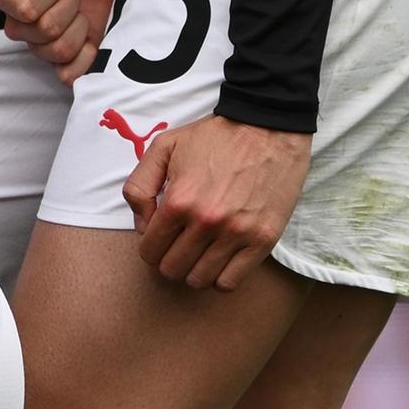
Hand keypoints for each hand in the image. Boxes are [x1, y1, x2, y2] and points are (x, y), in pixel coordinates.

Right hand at [0, 0, 118, 78]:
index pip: (24, 8)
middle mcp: (21, 26)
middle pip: (44, 30)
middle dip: (69, 6)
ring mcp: (41, 46)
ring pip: (58, 52)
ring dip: (79, 27)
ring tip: (80, 12)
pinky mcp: (65, 61)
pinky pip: (68, 75)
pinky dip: (85, 59)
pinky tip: (89, 40)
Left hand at [126, 113, 307, 289]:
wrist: (269, 126)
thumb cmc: (215, 136)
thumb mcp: (163, 148)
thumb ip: (138, 186)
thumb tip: (142, 226)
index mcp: (178, 201)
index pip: (149, 251)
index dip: (151, 246)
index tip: (161, 236)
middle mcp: (206, 222)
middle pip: (171, 270)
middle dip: (169, 259)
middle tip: (179, 244)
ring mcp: (237, 233)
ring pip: (199, 280)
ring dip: (194, 270)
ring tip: (200, 252)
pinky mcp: (264, 239)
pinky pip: (231, 282)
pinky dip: (220, 278)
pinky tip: (221, 259)